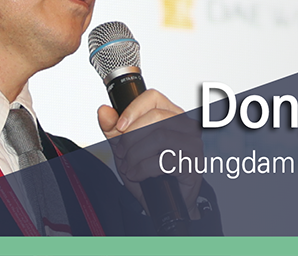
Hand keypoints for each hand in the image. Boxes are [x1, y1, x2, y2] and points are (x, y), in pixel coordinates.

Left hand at [97, 89, 203, 219]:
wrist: (161, 201)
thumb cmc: (148, 171)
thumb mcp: (125, 146)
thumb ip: (113, 128)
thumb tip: (104, 111)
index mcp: (171, 114)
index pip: (153, 97)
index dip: (133, 110)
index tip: (119, 127)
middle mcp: (185, 125)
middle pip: (155, 116)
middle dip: (131, 137)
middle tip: (123, 153)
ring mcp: (192, 144)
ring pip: (160, 137)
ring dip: (136, 154)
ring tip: (130, 165)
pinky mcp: (193, 164)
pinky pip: (164, 160)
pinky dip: (144, 169)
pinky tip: (138, 174)